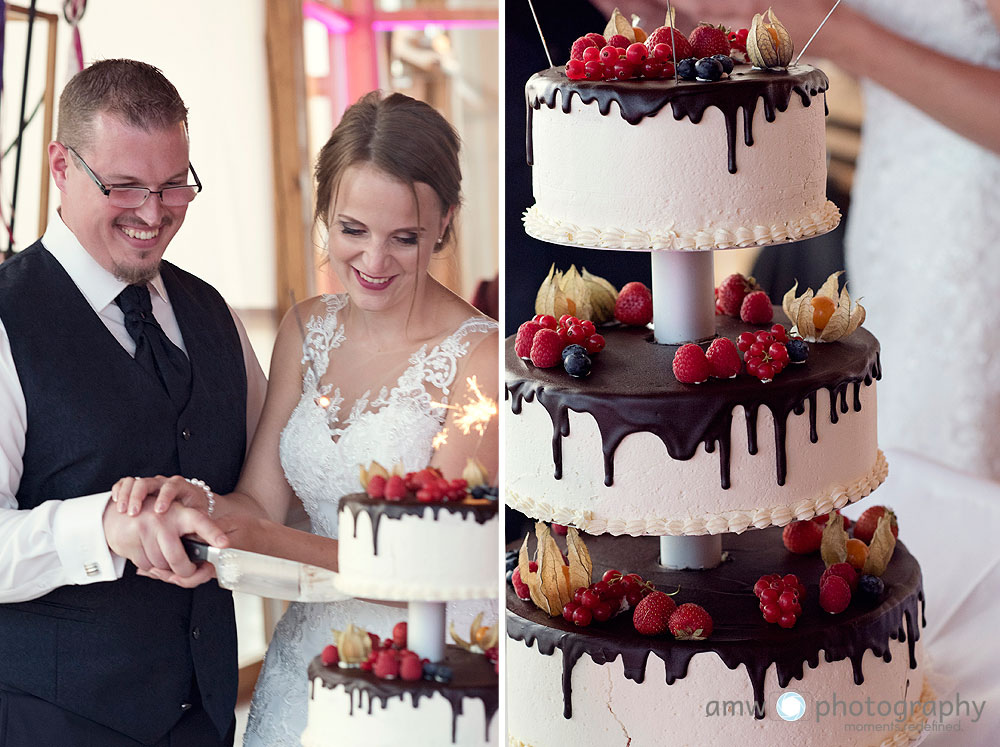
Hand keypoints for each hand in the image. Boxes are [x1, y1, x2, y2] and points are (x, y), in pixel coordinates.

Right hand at [103, 499, 228, 583]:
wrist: (125, 511)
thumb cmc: (160, 517)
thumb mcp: (180, 518)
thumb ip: (195, 535)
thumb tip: (207, 564)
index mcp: (182, 514)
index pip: (201, 523)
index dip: (213, 534)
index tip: (224, 544)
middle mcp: (163, 519)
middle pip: (177, 559)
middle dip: (186, 571)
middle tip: (190, 572)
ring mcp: (144, 530)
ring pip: (161, 565)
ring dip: (166, 569)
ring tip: (169, 559)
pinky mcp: (129, 541)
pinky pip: (146, 566)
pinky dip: (152, 567)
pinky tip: (153, 555)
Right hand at [111, 474, 211, 516]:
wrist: (180, 500)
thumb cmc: (191, 511)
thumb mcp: (198, 516)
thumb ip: (201, 526)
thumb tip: (209, 544)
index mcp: (180, 488)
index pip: (172, 487)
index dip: (165, 497)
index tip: (159, 511)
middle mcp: (163, 483)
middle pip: (148, 483)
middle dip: (139, 497)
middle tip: (134, 513)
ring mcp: (148, 484)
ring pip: (135, 483)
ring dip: (128, 496)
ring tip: (124, 513)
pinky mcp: (135, 487)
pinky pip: (124, 483)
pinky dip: (119, 491)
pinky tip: (115, 502)